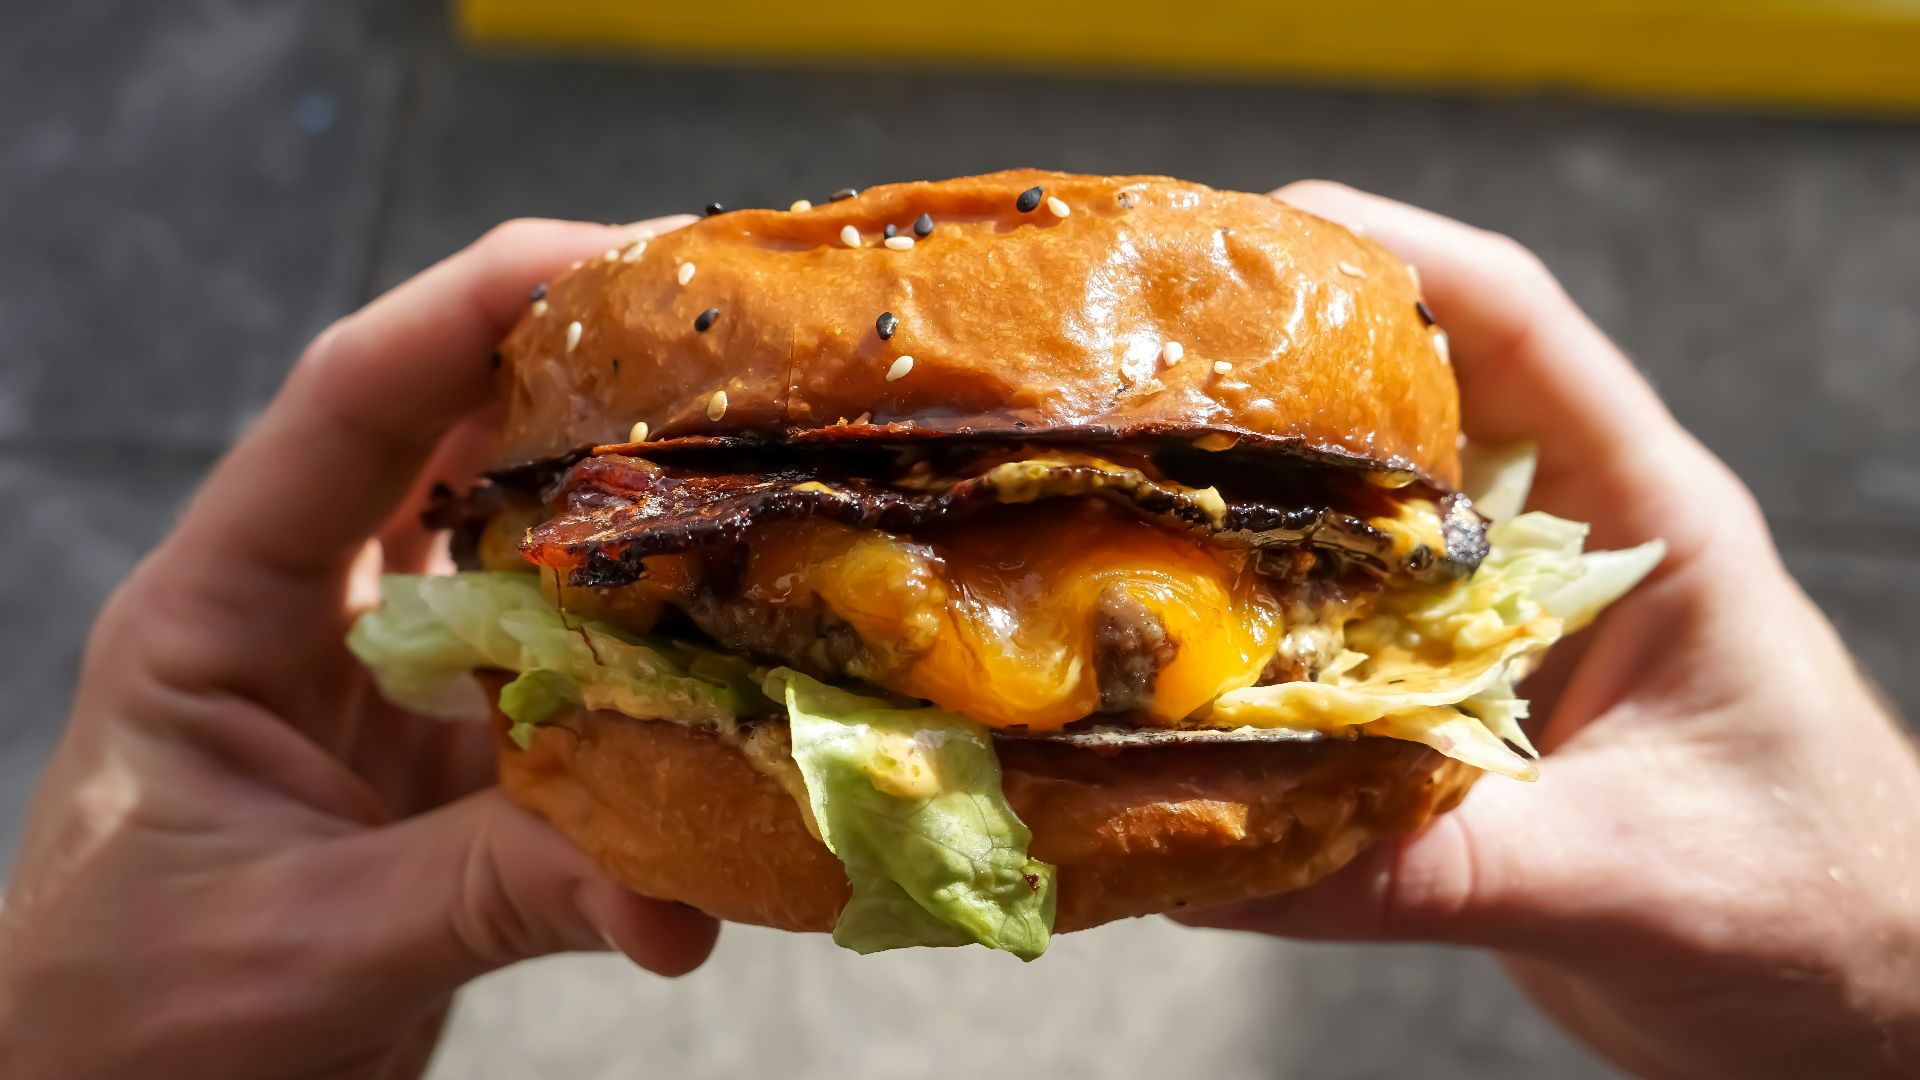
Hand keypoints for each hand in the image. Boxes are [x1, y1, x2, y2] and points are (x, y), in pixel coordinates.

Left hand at [0, 218, 717, 1079]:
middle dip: (587, 383)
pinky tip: (734, 695)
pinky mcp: (446, 764)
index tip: (619, 258)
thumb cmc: (125, 1034)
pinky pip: (565, 689)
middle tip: (736, 352)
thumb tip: (685, 890)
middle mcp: (305, 619)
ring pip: (523, 556)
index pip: (346, 409)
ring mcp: (382, 688)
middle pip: (450, 444)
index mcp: (217, 611)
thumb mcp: (304, 949)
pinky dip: (647, 690)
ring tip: (766, 484)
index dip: (475, 311)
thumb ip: (495, 892)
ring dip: (635, 527)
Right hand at [1178, 183, 1919, 1078]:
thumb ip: (1436, 866)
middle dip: (1279, 373)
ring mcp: (1511, 631)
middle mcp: (1567, 553)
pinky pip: (1345, 648)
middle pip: (1413, 405)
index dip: (1390, 257)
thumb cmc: (1817, 911)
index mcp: (1648, 521)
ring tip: (1120, 496)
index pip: (1518, 330)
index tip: (1254, 233)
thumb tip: (1228, 854)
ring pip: (1364, 527)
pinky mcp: (1469, 712)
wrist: (1853, 1004)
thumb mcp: (1629, 878)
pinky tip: (1175, 662)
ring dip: (1257, 511)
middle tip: (1137, 368)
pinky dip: (1264, 644)